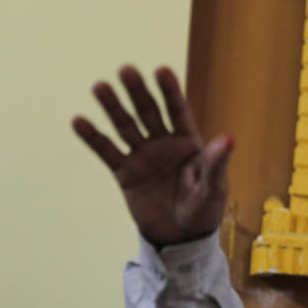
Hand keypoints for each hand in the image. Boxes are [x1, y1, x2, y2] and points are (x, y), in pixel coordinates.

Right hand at [71, 65, 233, 246]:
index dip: (170, 91)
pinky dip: (93, 138)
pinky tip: (79, 121)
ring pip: (126, 126)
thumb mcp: (214, 188)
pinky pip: (107, 152)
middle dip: (138, 92)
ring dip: (113, 107)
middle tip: (126, 70)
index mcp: (188, 142)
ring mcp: (143, 156)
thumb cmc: (204, 211)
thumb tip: (228, 138)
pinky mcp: (125, 173)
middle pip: (149, 112)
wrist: (181, 238)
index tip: (160, 70)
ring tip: (100, 86)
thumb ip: (215, 163)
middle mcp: (164, 143)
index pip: (178, 110)